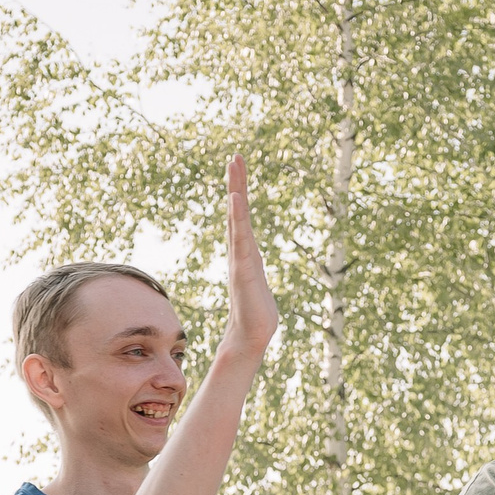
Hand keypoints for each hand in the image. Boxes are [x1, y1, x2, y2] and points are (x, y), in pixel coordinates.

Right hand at [217, 156, 277, 357]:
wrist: (251, 337)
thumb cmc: (257, 317)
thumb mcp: (259, 289)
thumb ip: (255, 278)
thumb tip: (254, 280)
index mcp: (246, 253)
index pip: (243, 219)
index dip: (240, 195)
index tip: (239, 170)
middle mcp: (241, 251)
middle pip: (238, 211)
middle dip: (237, 183)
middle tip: (236, 156)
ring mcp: (240, 258)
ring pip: (237, 218)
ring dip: (236, 190)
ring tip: (235, 165)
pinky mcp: (243, 268)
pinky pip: (239, 237)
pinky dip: (237, 217)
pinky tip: (235, 199)